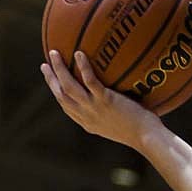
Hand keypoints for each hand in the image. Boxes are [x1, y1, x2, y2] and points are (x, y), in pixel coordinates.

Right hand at [40, 50, 160, 147]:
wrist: (147, 138)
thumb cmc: (141, 132)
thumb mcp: (120, 124)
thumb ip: (113, 112)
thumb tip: (118, 97)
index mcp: (88, 122)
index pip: (67, 107)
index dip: (57, 93)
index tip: (52, 81)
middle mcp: (86, 116)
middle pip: (61, 96)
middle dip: (50, 79)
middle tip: (44, 65)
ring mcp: (94, 109)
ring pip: (68, 87)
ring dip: (58, 69)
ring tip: (53, 53)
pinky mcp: (105, 101)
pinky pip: (90, 81)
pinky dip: (83, 67)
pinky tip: (79, 53)